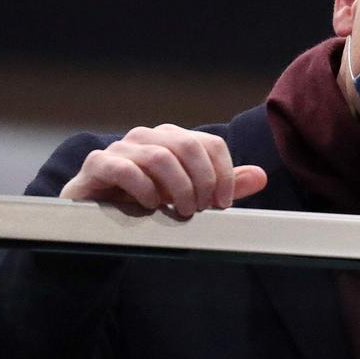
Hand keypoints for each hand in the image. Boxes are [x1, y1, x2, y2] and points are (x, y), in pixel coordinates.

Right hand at [59, 124, 267, 216]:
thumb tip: (262, 176)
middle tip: (202, 209)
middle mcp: (148, 137)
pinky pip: (124, 167)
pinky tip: (151, 206)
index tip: (224, 204)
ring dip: (177, 188)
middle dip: (202, 181)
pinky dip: (143, 188)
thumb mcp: (191, 197)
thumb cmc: (147, 204)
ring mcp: (121, 148)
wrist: (97, 221)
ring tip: (181, 212)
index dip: (224, 174)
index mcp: (173, 139)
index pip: (210, 144)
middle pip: (187, 145)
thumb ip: (223, 186)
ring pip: (160, 157)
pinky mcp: (97, 164)